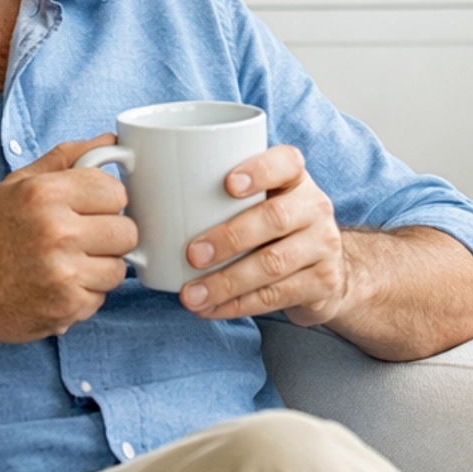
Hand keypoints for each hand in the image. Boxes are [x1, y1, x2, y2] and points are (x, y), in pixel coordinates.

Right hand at [0, 135, 136, 342]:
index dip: (106, 201)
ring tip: (66, 263)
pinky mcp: (66, 308)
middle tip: (81, 238)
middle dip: (109, 235)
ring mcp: (63, 275)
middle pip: (127, 231)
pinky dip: (83, 294)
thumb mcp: (17, 184)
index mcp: (45, 194)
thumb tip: (111, 141)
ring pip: (119, 268)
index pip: (116, 192)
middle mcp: (56, 233)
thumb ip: (67, 159)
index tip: (90, 209)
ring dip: (99, 267)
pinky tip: (56, 286)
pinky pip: (101, 298)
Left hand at [179, 144, 348, 326]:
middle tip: (192, 255)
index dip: (259, 170)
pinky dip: (238, 305)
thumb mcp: (260, 201)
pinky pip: (276, 296)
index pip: (285, 162)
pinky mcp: (323, 282)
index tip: (227, 185)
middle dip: (229, 238)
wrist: (325, 268)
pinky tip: (211, 309)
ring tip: (192, 294)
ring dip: (227, 282)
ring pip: (273, 264)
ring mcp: (323, 245)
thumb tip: (148, 190)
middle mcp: (315, 207)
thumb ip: (222, 193)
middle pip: (274, 218)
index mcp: (295, 178)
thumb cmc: (273, 228)